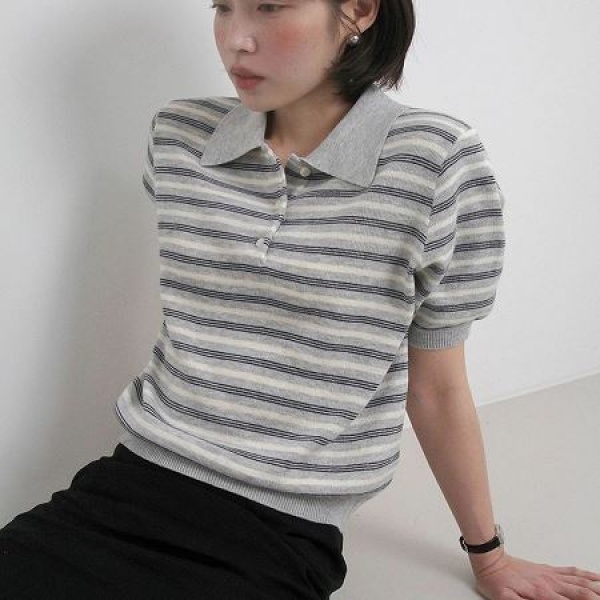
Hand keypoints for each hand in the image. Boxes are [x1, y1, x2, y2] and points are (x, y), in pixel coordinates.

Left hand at [474, 552, 599, 599]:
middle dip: (597, 596)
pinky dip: (586, 575)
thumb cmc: (497, 582)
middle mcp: (550, 583)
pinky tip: (595, 577)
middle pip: (582, 592)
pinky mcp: (548, 569)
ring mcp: (550, 575)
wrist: (490, 561)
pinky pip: (571, 571)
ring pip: (580, 581)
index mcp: (543, 593)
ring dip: (596, 586)